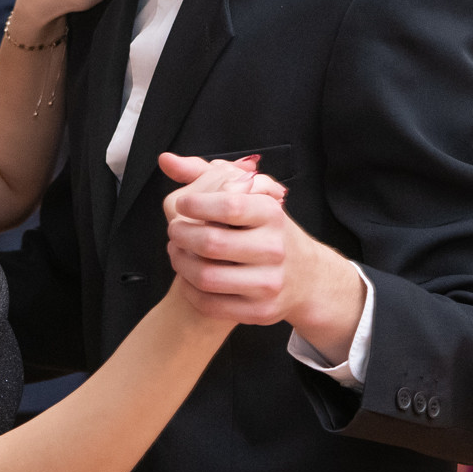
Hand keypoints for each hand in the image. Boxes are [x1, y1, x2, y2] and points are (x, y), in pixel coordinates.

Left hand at [159, 152, 365, 359]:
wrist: (307, 277)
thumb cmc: (268, 230)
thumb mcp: (250, 196)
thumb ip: (206, 173)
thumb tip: (166, 160)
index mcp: (273, 215)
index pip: (229, 205)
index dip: (197, 204)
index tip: (183, 205)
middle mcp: (274, 249)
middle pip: (211, 243)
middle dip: (181, 235)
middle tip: (174, 231)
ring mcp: (269, 283)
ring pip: (207, 277)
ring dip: (180, 263)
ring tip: (176, 252)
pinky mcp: (260, 311)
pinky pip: (211, 304)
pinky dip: (190, 290)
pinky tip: (188, 277)